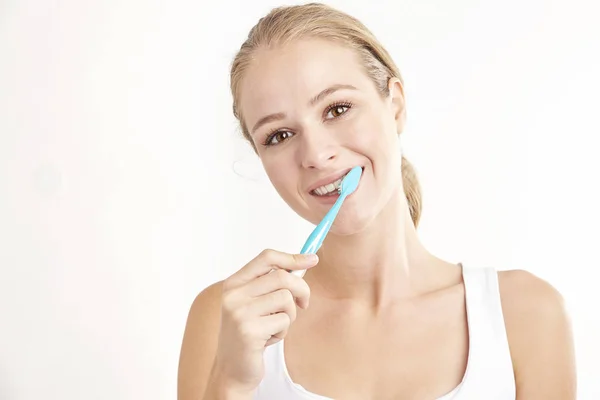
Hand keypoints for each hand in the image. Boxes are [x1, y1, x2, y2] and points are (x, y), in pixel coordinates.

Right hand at [212, 249, 317, 392]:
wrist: (232, 369)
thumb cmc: (250, 333)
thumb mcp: (257, 303)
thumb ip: (274, 284)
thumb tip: (306, 261)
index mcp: (234, 283)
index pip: (267, 257)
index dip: (293, 257)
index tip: (312, 259)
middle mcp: (233, 294)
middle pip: (282, 276)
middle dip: (302, 289)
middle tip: (303, 304)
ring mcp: (239, 312)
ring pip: (286, 298)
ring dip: (290, 314)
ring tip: (276, 325)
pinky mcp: (248, 330)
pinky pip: (284, 320)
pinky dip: (283, 330)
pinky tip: (269, 339)